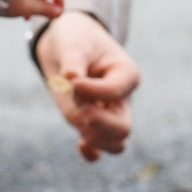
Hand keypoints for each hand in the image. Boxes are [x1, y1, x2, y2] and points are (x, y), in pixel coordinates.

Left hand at [35, 10, 139, 161]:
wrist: (65, 42)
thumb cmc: (74, 38)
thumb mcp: (73, 44)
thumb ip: (73, 63)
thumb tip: (70, 80)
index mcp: (126, 74)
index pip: (115, 91)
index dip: (92, 91)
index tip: (71, 79)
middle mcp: (122, 98)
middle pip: (123, 129)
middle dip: (97, 122)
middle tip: (78, 107)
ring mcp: (109, 113)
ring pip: (114, 143)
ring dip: (92, 137)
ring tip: (76, 116)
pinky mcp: (93, 123)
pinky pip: (101, 149)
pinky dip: (92, 152)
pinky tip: (80, 145)